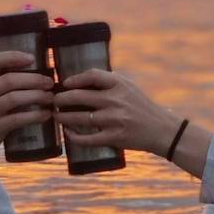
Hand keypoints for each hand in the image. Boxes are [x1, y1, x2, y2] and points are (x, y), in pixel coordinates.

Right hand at [0, 52, 53, 187]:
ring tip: (50, 98)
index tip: (32, 58)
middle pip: (9, 80)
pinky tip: (45, 115)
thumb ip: (1, 86)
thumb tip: (36, 76)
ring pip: (13, 98)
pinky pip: (16, 119)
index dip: (13, 57)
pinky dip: (34, 116)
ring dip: (36, 96)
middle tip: (50, 83)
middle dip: (34, 79)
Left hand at [55, 68, 183, 155]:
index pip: (91, 75)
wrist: (160, 129)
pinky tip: (68, 134)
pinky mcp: (114, 137)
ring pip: (79, 118)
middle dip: (60, 99)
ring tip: (56, 116)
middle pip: (79, 96)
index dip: (74, 79)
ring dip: (63, 118)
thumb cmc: (141, 106)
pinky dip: (74, 136)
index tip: (64, 84)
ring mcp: (113, 119)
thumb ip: (108, 82)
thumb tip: (80, 80)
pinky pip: (87, 138)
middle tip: (53, 101)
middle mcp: (115, 100)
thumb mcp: (128, 87)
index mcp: (119, 84)